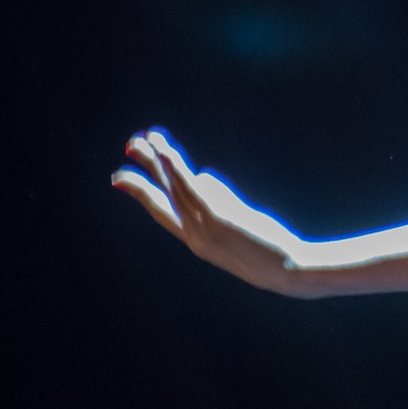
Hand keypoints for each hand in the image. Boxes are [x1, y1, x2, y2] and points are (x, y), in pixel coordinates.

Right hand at [112, 129, 301, 293]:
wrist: (286, 271)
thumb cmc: (268, 251)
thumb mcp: (236, 228)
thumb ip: (217, 203)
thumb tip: (202, 177)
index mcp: (196, 241)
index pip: (162, 214)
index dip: (141, 194)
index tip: (121, 178)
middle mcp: (193, 236)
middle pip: (160, 198)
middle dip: (141, 172)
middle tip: (129, 147)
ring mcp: (203, 227)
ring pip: (173, 188)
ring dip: (158, 160)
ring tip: (146, 137)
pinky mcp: (216, 217)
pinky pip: (189, 187)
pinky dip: (174, 167)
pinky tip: (164, 151)